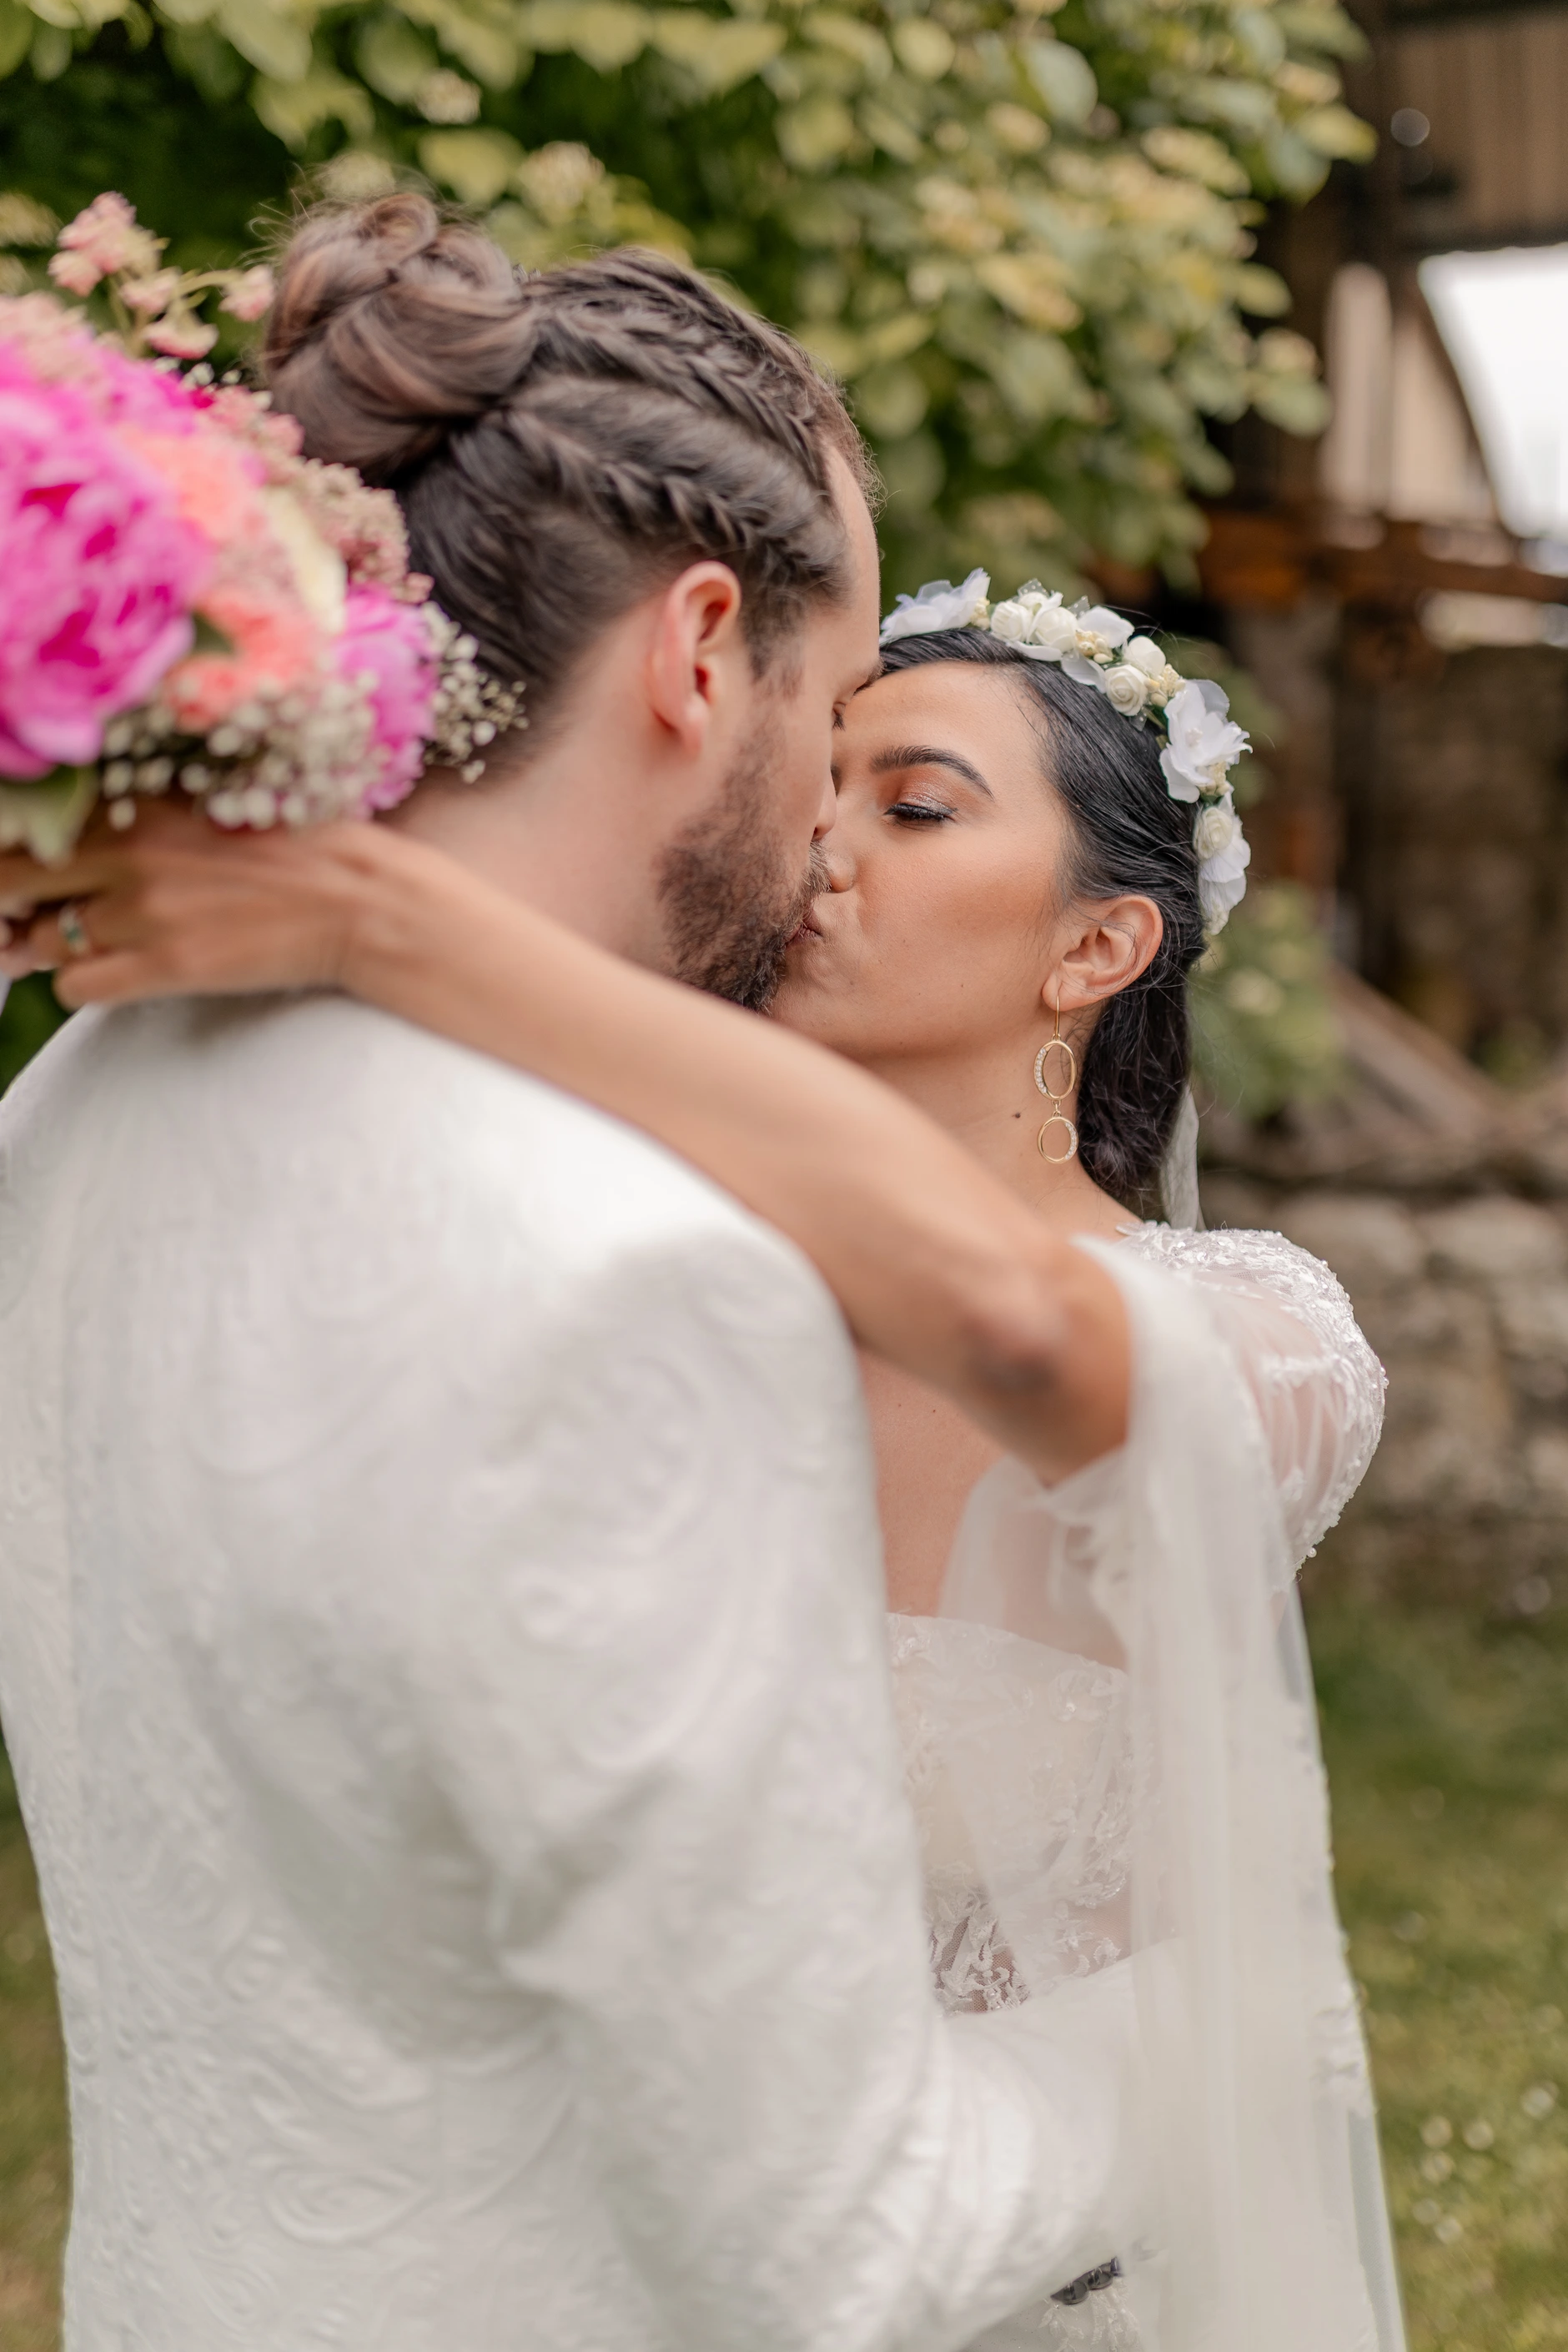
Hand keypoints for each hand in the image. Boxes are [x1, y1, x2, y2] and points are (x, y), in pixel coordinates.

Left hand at [0, 801, 394, 1008]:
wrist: (358, 899)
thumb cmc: (291, 847)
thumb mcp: (205, 803)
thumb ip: (136, 812)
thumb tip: (65, 844)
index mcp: (138, 803)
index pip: (28, 825)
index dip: (16, 853)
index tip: (30, 871)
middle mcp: (129, 852)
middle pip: (12, 880)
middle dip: (12, 902)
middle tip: (34, 914)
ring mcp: (145, 912)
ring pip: (42, 939)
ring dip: (55, 945)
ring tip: (98, 943)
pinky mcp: (167, 967)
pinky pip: (74, 985)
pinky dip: (83, 983)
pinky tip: (119, 972)